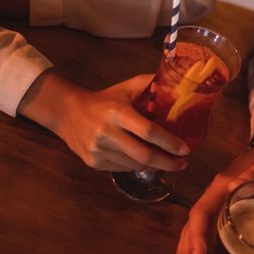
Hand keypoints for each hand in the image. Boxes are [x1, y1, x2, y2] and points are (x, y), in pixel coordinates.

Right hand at [18, 70, 189, 169]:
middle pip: (143, 155)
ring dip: (155, 165)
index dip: (169, 142)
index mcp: (117, 113)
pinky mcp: (93, 162)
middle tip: (183, 162)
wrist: (68, 113)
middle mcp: (106, 133)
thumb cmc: (105, 99)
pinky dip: (138, 166)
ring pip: (135, 164)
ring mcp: (98, 150)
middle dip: (168, 162)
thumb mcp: (126, 88)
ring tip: (169, 161)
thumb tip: (178, 87)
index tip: (186, 148)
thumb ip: (150, 84)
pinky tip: (146, 161)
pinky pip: (123, 168)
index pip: (148, 131)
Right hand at [172, 138, 253, 253]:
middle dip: (186, 251)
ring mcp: (217, 202)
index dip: (197, 234)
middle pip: (193, 225)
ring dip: (186, 252)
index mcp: (222, 185)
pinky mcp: (223, 208)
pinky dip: (193, 245)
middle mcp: (214, 195)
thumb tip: (233, 187)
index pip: (202, 212)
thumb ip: (253, 174)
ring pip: (194, 229)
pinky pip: (204, 229)